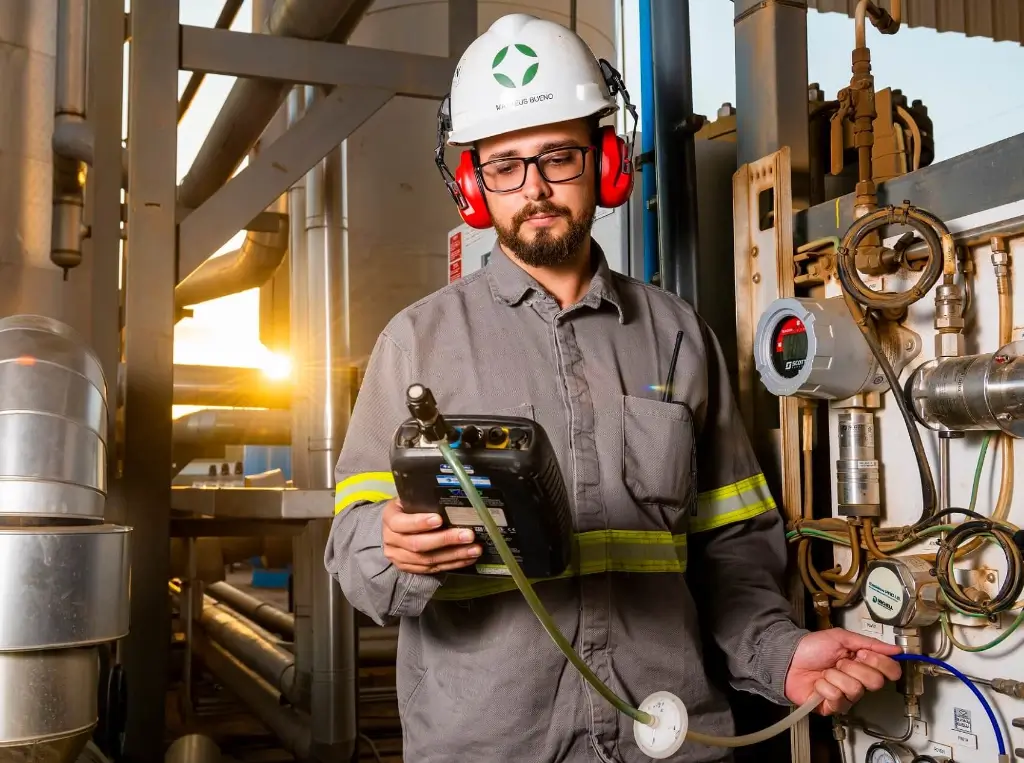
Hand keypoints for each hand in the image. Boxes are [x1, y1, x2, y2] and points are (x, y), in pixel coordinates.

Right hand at [381, 498, 481, 573]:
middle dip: (445, 540)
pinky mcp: (409, 568)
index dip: (420, 523)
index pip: (401, 523)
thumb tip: (450, 498)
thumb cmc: (407, 509)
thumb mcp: (408, 500)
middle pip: (417, 544)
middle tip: (467, 535)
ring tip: (474, 549)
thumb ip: (423, 501)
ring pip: (427, 560)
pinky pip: (432, 569)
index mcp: (390, 518)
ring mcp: (399, 557)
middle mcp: (391, 540)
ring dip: (454, 555)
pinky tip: (467, 558)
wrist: (394, 528)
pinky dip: (452, 564)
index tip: (439, 519)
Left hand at [784, 628, 902, 714]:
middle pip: (875, 682)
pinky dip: (824, 686)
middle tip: (840, 661)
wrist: (788, 658)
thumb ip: (870, 643)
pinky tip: (819, 683)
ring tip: (826, 671)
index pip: (890, 671)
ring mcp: (846, 696)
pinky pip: (837, 698)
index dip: (879, 663)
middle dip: (854, 667)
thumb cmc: (811, 647)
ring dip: (836, 675)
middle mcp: (858, 682)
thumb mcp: (841, 637)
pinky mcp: (832, 707)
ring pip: (855, 689)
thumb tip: (896, 649)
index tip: (863, 654)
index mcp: (864, 665)